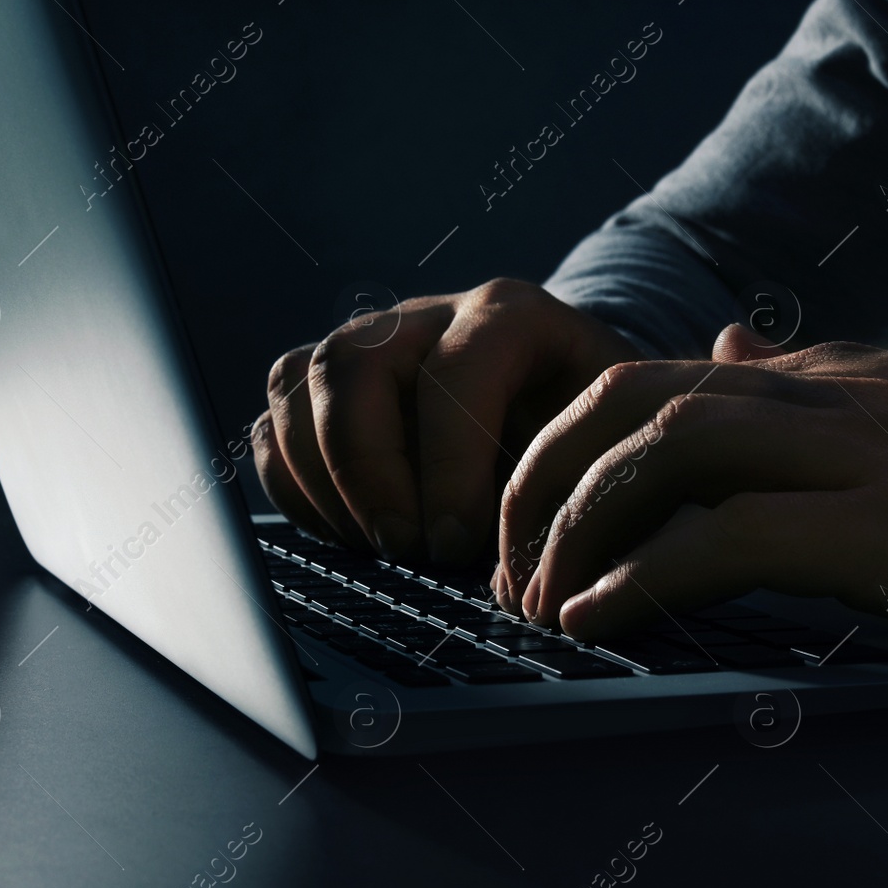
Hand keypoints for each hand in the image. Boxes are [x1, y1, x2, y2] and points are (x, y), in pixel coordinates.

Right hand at [252, 279, 640, 563]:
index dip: (449, 464)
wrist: (575, 410)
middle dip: (369, 472)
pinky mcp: (327, 388)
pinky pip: (275, 423)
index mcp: (510, 315)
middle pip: (353, 365)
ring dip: (323, 481)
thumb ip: (579, 486)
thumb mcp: (613, 444)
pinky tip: (346, 532)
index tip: (459, 543)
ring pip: (298, 384)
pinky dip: (293, 485)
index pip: (455, 372)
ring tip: (377, 546)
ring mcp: (369, 343)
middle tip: (406, 549)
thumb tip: (520, 573)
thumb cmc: (596, 436)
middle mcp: (429, 315)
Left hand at [495, 325, 887, 650]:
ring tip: (534, 599)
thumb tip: (723, 344)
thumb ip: (810, 386)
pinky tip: (597, 619)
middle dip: (538, 477)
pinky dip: (642, 577)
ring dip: (572, 525)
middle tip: (503, 564)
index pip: (654, 377)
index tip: (530, 519)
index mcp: (827, 377)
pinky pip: (726, 536)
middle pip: (628, 396)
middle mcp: (825, 398)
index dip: (566, 444)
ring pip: (661, 447)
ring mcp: (856, 456)